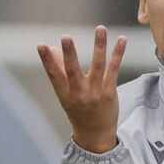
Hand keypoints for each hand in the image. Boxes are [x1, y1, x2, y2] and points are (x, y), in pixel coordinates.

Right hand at [37, 25, 126, 152]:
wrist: (94, 135)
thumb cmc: (78, 110)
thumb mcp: (65, 94)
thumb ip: (59, 71)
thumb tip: (52, 48)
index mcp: (64, 93)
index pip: (53, 74)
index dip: (47, 60)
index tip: (41, 45)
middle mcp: (78, 93)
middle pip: (73, 71)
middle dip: (69, 54)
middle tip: (65, 37)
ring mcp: (95, 93)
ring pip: (97, 66)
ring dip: (99, 46)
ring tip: (100, 29)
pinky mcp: (109, 92)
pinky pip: (113, 69)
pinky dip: (117, 54)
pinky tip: (121, 40)